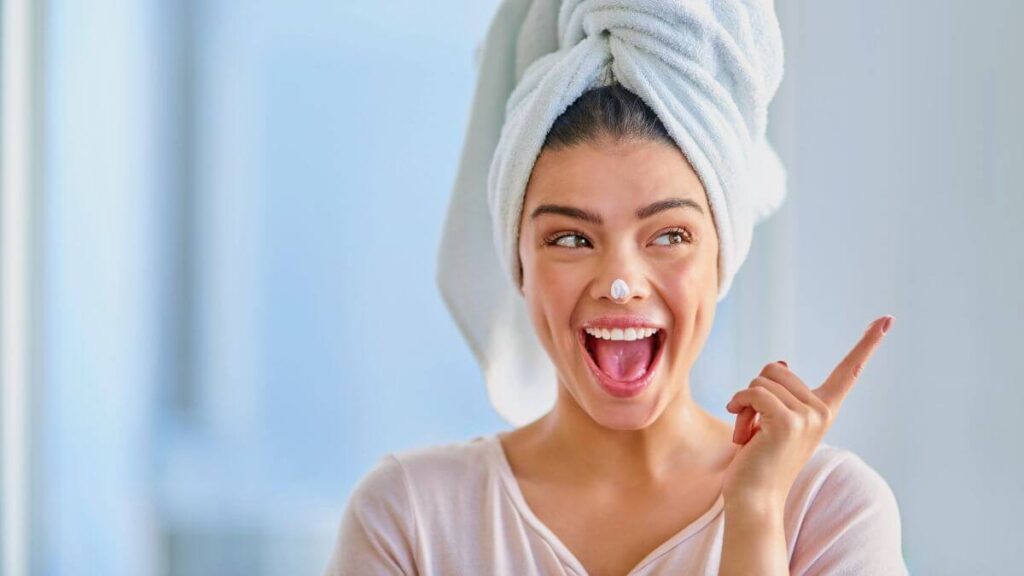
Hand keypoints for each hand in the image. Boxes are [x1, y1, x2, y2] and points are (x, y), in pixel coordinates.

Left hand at [721, 316, 893, 506]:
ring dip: (744, 403)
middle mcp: (822, 411)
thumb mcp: (772, 419)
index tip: (886, 319)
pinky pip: (753, 393)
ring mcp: (808, 417)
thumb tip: (782, 362)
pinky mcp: (788, 422)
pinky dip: (739, 406)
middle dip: (754, 392)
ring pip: (761, 380)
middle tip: (754, 425)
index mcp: (824, 410)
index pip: (849, 371)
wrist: (754, 498)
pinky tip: (741, 431)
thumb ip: (781, 392)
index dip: (867, 343)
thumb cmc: (759, 460)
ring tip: (749, 433)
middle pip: (775, 369)